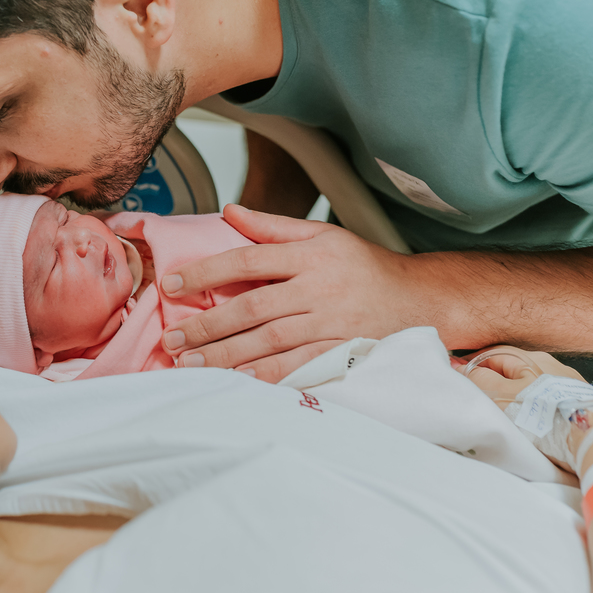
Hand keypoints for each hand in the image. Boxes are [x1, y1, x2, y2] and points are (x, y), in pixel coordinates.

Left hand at [160, 205, 430, 381]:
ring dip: (227, 354)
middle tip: (172, 338)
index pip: (247, 260)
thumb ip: (272, 227)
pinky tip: (238, 380)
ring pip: (269, 340)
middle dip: (208, 324)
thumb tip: (228, 212)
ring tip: (191, 362)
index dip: (206, 273)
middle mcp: (319, 289)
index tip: (171, 285)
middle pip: (253, 307)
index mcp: (311, 255)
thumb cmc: (366, 266)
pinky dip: (268, 375)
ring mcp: (331, 324)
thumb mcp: (323, 235)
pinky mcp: (342, 352)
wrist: (421, 299)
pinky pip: (299, 367)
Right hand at [460, 346, 592, 473]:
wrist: (592, 439)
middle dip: (496, 382)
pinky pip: (549, 399)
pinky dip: (537, 407)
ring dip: (517, 396)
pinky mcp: (580, 401)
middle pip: (513, 369)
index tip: (463, 381)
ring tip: (509, 415)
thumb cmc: (544, 417)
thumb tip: (464, 368)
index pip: (492, 355)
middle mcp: (552, 364)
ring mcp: (569, 383)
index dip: (474, 367)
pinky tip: (535, 421)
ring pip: (532, 385)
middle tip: (484, 402)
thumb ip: (479, 378)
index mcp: (531, 358)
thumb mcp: (500, 396)